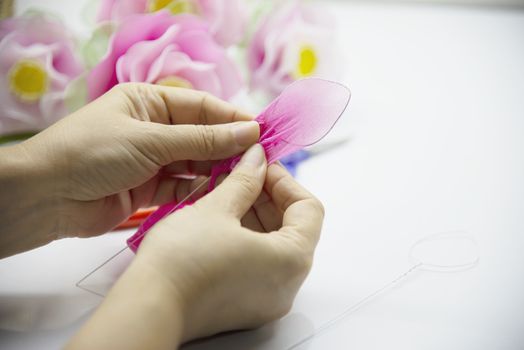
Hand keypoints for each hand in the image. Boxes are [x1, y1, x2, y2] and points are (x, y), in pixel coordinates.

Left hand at [0, 83, 258, 255]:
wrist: (46, 197)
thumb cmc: (93, 153)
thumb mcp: (151, 140)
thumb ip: (202, 140)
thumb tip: (249, 131)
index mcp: (149, 102)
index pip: (201, 108)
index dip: (232, 119)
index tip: (262, 133)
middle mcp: (153, 129)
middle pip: (201, 136)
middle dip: (228, 148)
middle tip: (260, 161)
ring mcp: (151, 160)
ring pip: (194, 164)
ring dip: (216, 171)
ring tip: (246, 180)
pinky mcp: (148, 189)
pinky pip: (181, 188)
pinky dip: (198, 192)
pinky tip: (219, 196)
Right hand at [68, 144, 324, 348]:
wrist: (148, 307)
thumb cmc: (182, 261)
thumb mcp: (217, 208)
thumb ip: (245, 179)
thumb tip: (258, 158)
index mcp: (291, 260)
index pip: (308, 209)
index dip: (284, 180)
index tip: (261, 166)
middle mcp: (287, 285)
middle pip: (293, 227)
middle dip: (268, 196)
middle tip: (243, 175)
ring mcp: (267, 299)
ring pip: (274, 245)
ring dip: (256, 215)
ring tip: (228, 194)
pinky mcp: (246, 305)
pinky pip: (259, 264)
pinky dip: (247, 238)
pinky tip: (221, 220)